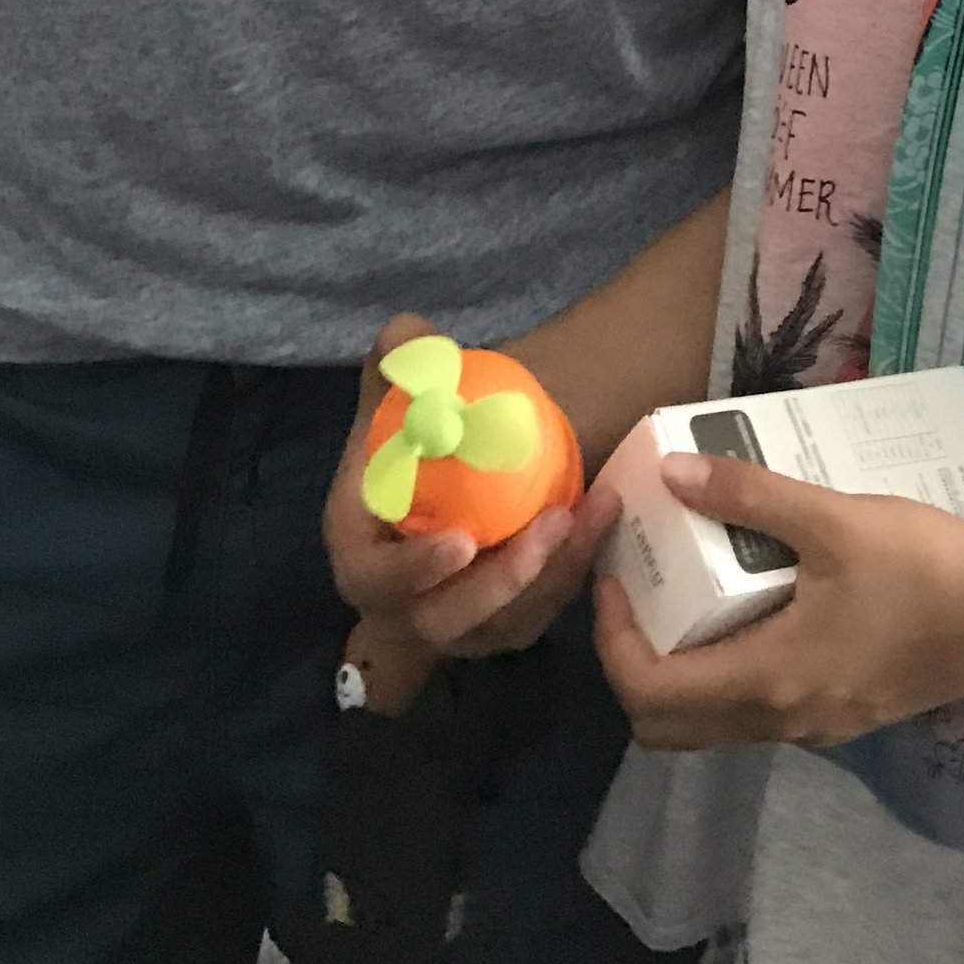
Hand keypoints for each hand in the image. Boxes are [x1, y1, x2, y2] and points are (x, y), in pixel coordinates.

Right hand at [324, 311, 619, 659]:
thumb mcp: (421, 377)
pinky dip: (572, 571)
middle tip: (548, 526)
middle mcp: (404, 595)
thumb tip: (405, 339)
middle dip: (496, 585)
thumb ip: (407, 355)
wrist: (491, 435)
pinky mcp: (506, 617)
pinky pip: (539, 613)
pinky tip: (600, 516)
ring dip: (549, 575)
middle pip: (439, 621)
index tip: (462, 542)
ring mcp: (458, 615)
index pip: (370, 577)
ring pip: (500, 624)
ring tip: (588, 511)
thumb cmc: (443, 415)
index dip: (408, 571)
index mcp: (363, 543)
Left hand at [592, 451, 963, 747]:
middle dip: (635, 663)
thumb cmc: (924, 568)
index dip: (612, 639)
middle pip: (670, 723)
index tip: (612, 581)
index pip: (649, 691)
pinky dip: (730, 668)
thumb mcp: (833, 519)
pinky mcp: (843, 714)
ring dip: (683, 668)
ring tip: (691, 588)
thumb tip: (672, 473)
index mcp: (766, 681)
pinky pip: (758, 709)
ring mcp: (814, 727)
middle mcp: (779, 722)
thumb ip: (749, 497)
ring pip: (714, 722)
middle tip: (639, 593)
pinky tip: (757, 602)